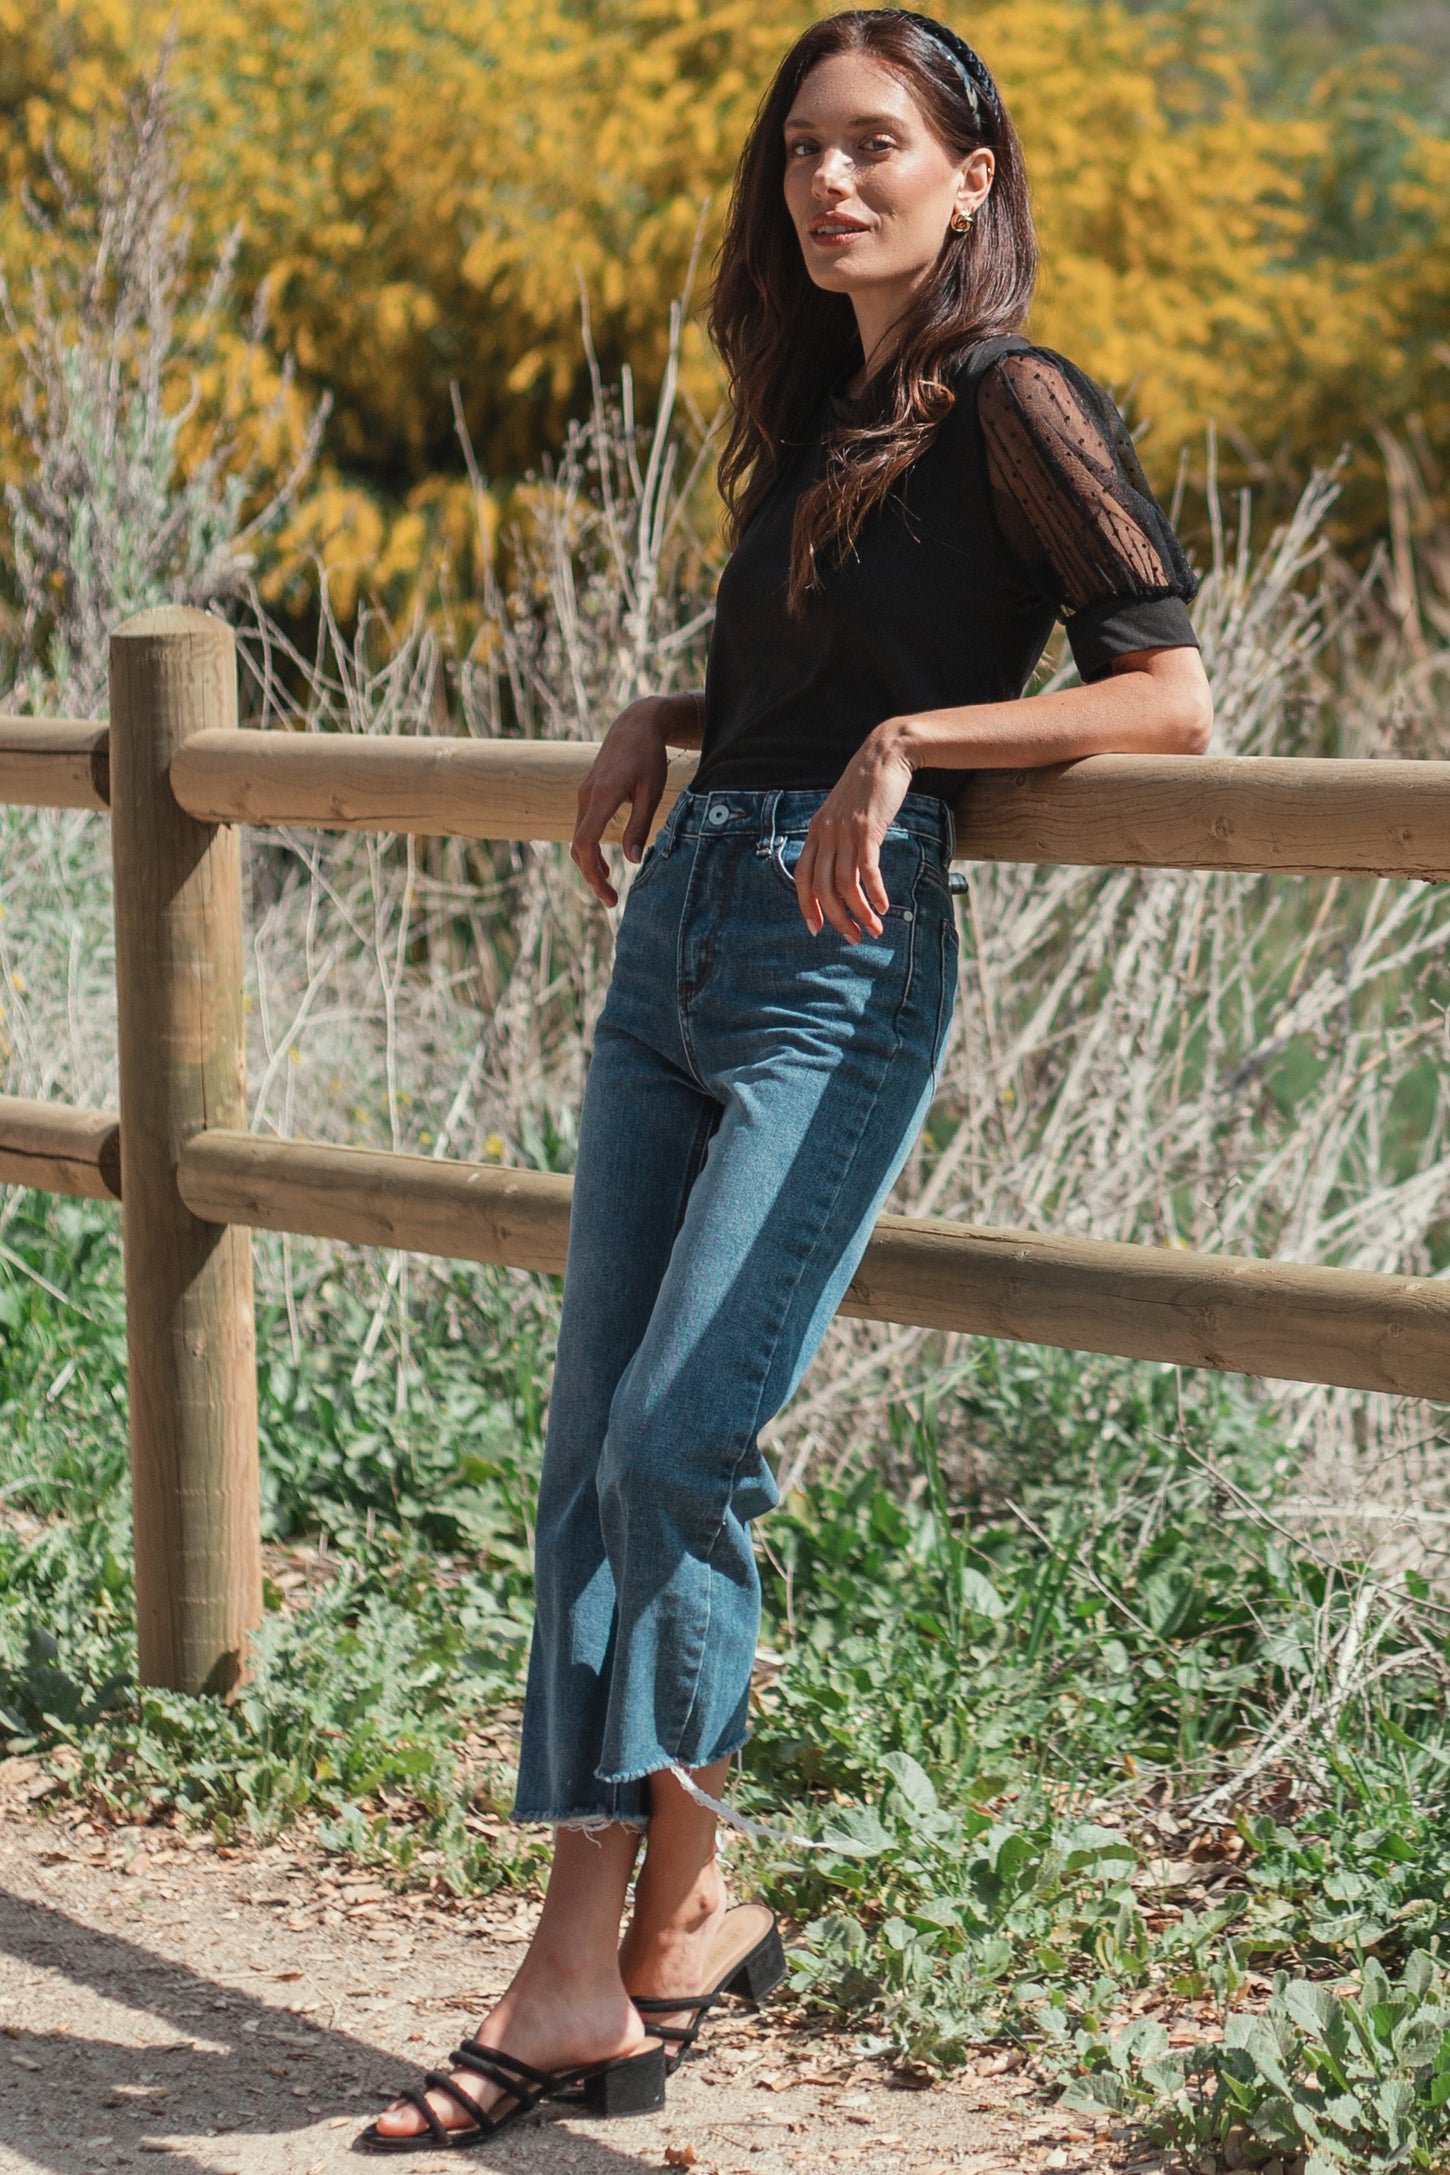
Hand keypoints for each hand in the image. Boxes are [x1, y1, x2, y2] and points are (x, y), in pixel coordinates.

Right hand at [572, 697, 680, 907]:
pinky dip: (589, 850)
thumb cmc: (649, 757)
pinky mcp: (587, 794)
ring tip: (608, 888)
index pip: (586, 842)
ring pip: (578, 839)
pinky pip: (582, 828)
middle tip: (611, 901)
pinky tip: (605, 865)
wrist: (635, 724)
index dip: (593, 873)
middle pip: (578, 846)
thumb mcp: (651, 791)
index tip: (609, 894)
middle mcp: (587, 796)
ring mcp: (583, 794)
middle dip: (591, 877)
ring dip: (589, 865)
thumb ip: (639, 825)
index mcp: (603, 795)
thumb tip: (632, 861)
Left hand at [794, 724, 915, 941]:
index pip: (801, 876)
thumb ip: (836, 836)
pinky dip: (874, 893)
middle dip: (836, 918)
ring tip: (874, 929)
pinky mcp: (867, 829)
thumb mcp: (842, 812)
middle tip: (852, 938)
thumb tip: (841, 865)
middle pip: (822, 887)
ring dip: (859, 912)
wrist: (885, 755)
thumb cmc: (867, 786)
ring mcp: (845, 831)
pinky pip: (866, 870)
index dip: (806, 905)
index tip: (815, 928)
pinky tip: (884, 907)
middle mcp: (825, 833)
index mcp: (815, 831)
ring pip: (844, 884)